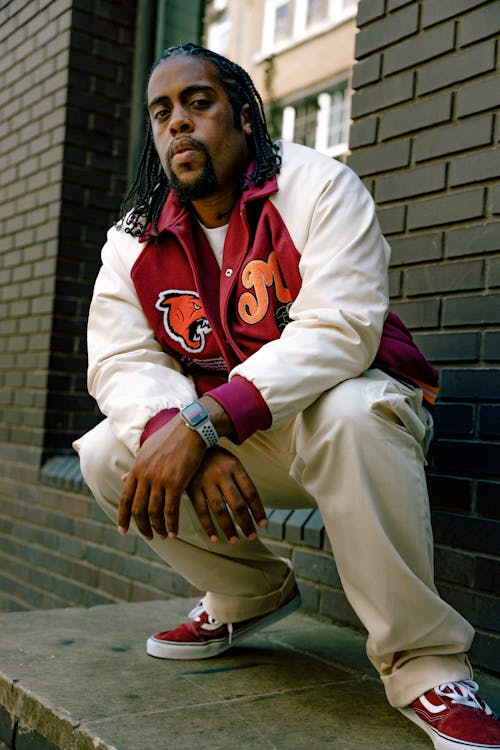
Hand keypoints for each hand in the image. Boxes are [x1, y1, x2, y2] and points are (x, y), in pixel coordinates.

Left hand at [118, 415, 205, 539]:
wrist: (189, 428)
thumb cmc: (171, 438)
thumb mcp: (147, 451)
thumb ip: (137, 468)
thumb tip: (124, 478)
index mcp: (137, 469)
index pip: (125, 498)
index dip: (123, 517)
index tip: (123, 530)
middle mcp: (145, 476)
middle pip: (138, 509)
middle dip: (141, 526)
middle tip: (148, 536)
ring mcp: (159, 480)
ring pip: (154, 512)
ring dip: (158, 527)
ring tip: (162, 535)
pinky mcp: (175, 483)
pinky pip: (171, 510)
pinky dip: (171, 523)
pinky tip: (174, 531)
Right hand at [187, 446, 266, 542]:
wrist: (189, 440)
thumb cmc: (215, 456)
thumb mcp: (231, 461)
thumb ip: (240, 480)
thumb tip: (253, 507)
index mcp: (235, 466)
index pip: (251, 493)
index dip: (258, 510)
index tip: (263, 524)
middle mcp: (222, 473)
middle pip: (238, 504)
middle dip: (246, 523)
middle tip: (252, 537)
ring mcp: (206, 480)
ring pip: (220, 510)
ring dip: (228, 528)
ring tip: (235, 540)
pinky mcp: (191, 487)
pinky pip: (201, 511)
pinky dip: (208, 526)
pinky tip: (214, 538)